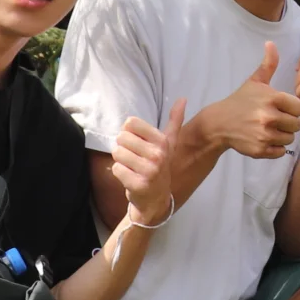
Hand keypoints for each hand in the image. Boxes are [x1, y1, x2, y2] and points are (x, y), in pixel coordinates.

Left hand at [110, 96, 186, 225]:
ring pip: (117, 153)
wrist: (156, 200)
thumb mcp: (169, 144)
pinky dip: (119, 173)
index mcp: (163, 141)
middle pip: (121, 138)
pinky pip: (116, 168)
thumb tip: (183, 98)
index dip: (129, 134)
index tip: (138, 144)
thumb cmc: (159, 167)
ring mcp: (149, 170)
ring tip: (132, 168)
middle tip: (134, 159)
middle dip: (124, 148)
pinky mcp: (138, 184)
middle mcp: (158, 154)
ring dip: (121, 161)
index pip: (130, 124)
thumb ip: (174, 121)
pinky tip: (129, 178)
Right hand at [196, 42, 299, 160]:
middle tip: (279, 119)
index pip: (299, 107)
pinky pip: (280, 151)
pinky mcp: (260, 150)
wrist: (219, 123)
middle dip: (290, 122)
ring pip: (290, 138)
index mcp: (272, 99)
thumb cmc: (240, 101)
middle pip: (297, 124)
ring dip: (284, 135)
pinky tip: (267, 139)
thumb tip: (271, 43)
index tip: (285, 107)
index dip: (294, 108)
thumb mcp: (255, 81)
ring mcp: (264, 135)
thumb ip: (268, 64)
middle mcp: (269, 117)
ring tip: (272, 129)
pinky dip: (276, 148)